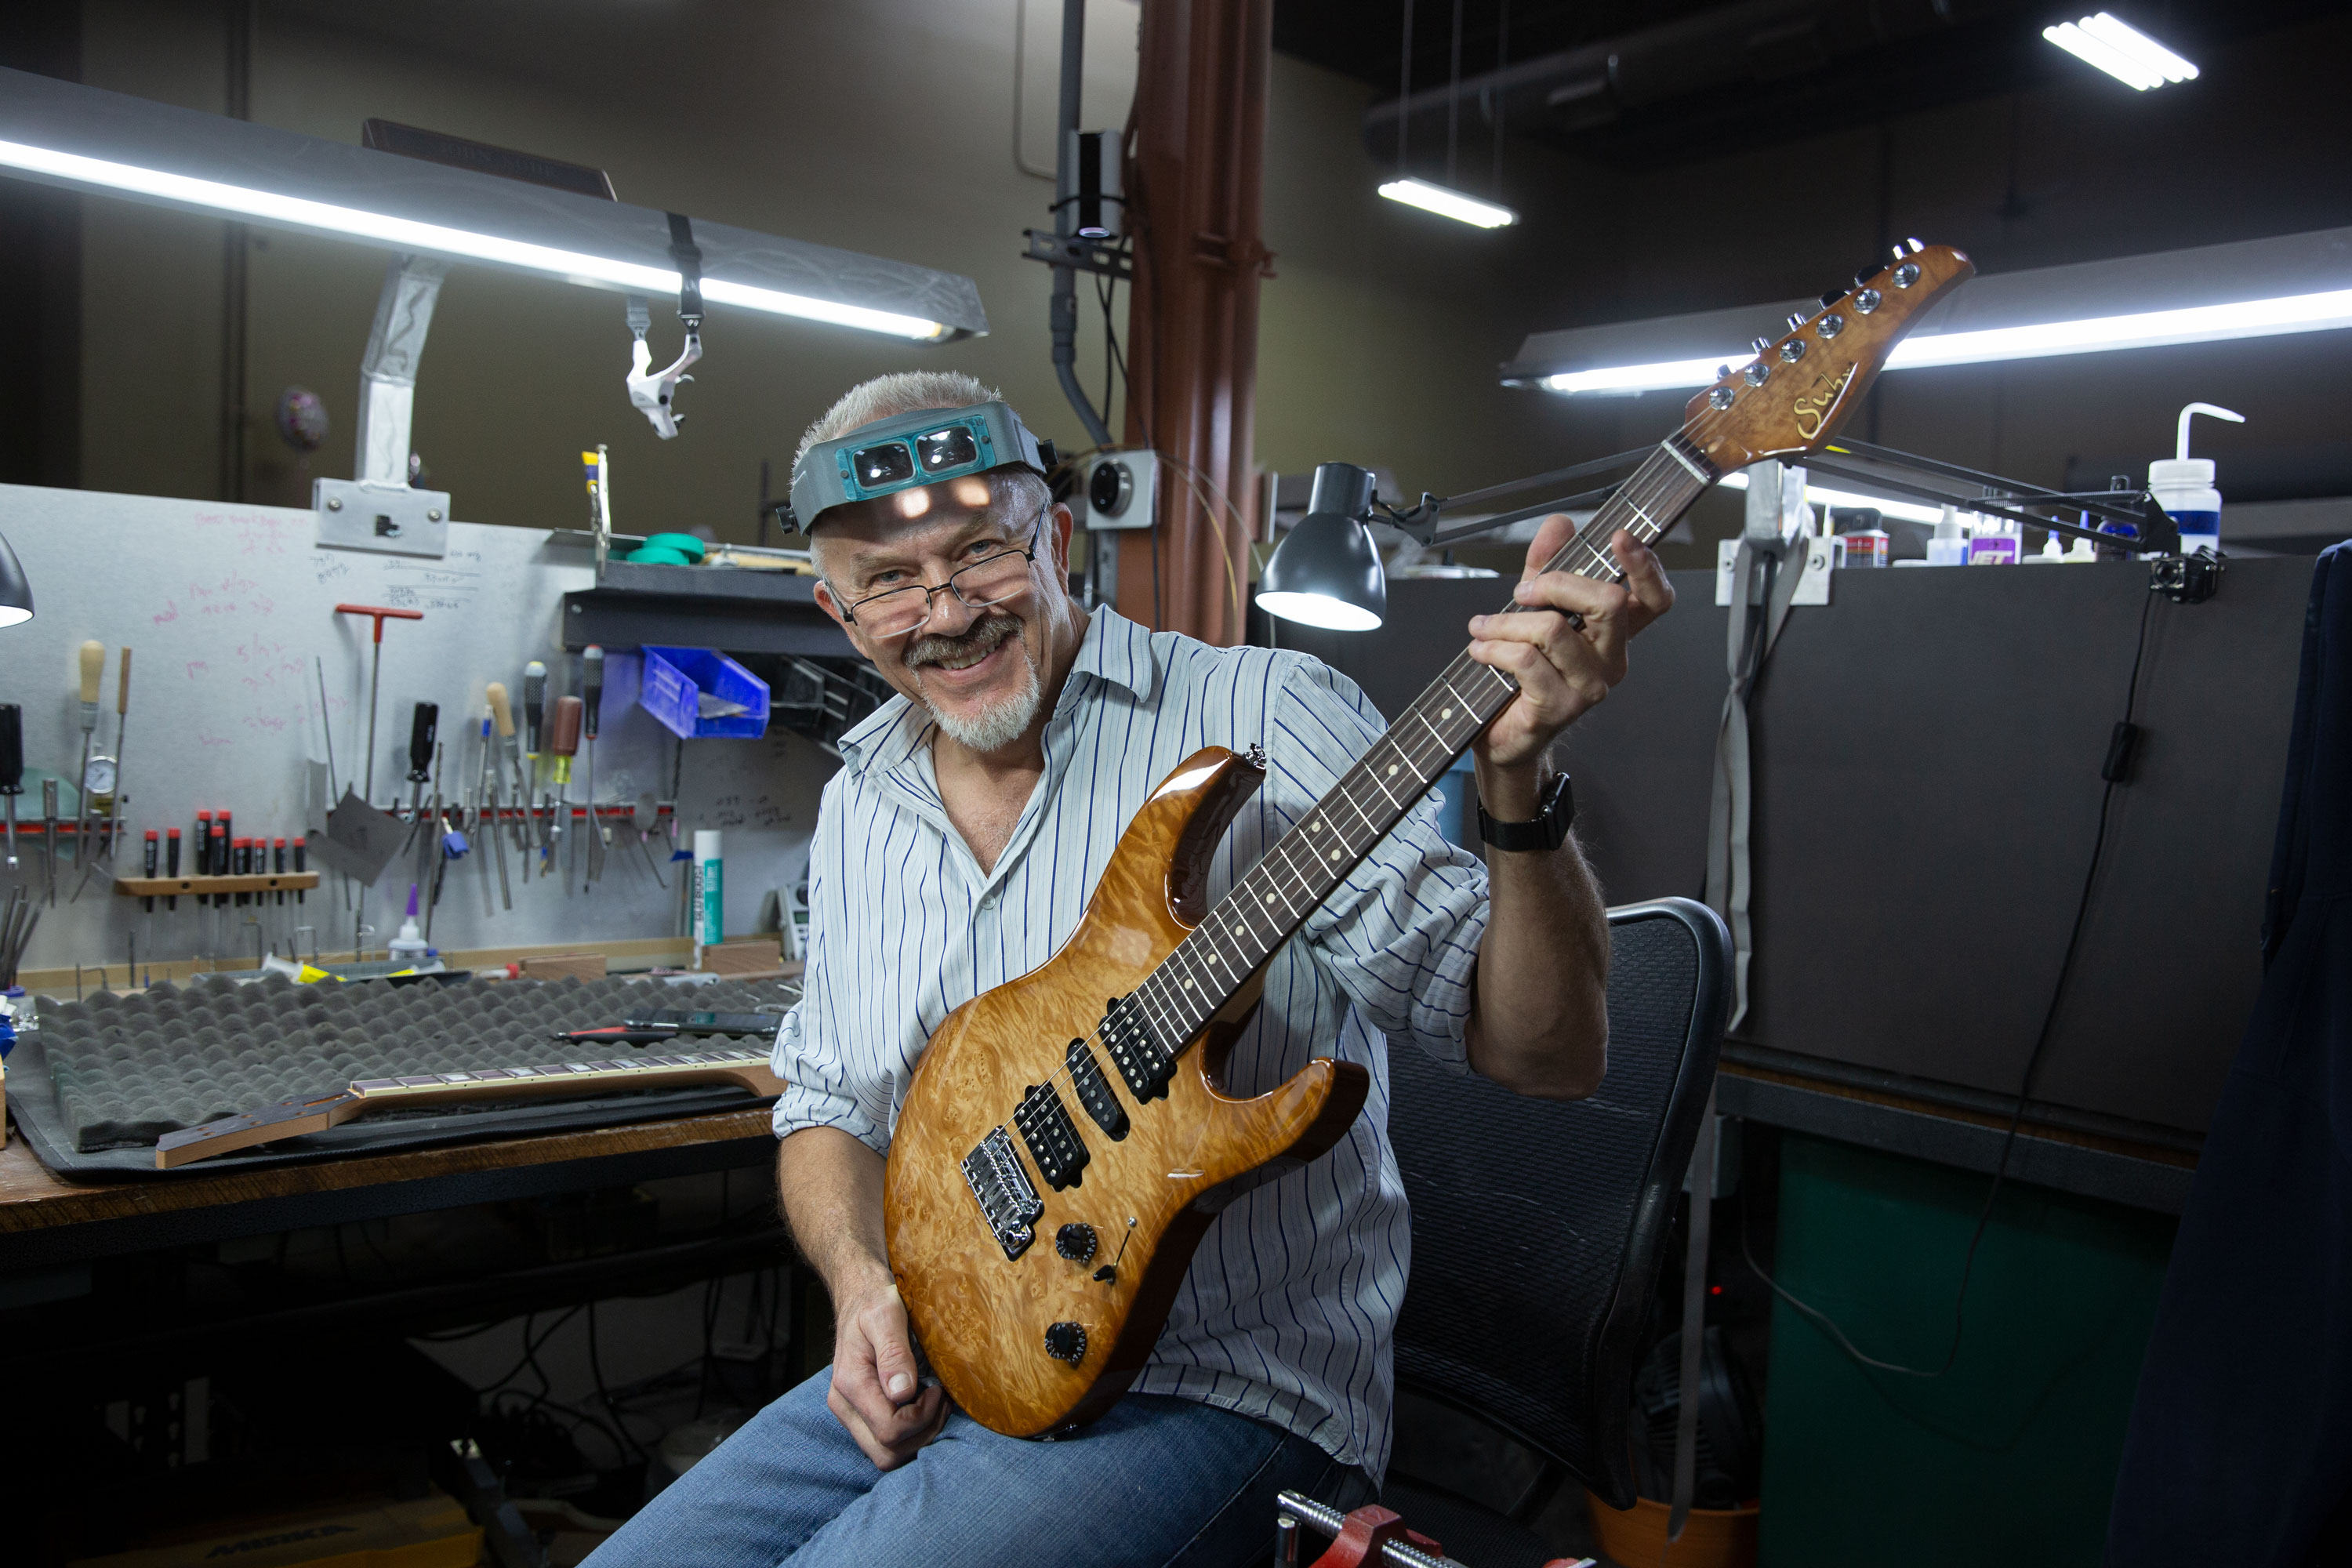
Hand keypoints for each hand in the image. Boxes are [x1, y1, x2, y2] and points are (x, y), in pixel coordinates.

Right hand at [824, 1277, 948, 1469]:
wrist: (859, 1295)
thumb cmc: (874, 1300)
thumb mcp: (887, 1314)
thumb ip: (894, 1353)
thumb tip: (902, 1393)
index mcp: (850, 1384)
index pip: (889, 1430)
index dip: (922, 1417)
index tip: (938, 1389)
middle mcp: (845, 1406)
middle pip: (887, 1454)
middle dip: (922, 1433)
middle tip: (941, 1399)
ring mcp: (851, 1412)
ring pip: (888, 1454)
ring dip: (920, 1435)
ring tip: (937, 1400)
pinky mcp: (862, 1412)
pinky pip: (888, 1442)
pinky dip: (913, 1432)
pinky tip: (927, 1404)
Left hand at [1466, 521, 1673, 802]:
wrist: (1501, 732)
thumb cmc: (1522, 672)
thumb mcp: (1534, 608)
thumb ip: (1548, 565)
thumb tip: (1560, 525)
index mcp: (1616, 633)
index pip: (1655, 599)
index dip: (1646, 566)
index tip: (1619, 536)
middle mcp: (1612, 660)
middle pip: (1609, 602)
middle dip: (1557, 583)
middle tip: (1522, 590)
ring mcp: (1590, 687)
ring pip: (1553, 630)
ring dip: (1507, 621)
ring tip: (1483, 626)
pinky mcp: (1559, 707)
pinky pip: (1526, 660)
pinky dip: (1494, 647)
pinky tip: (1481, 648)